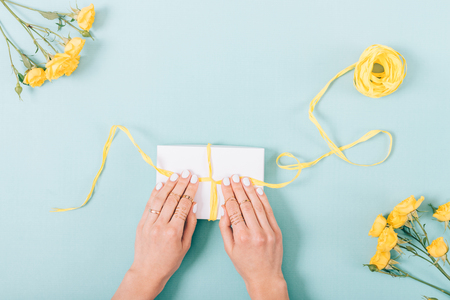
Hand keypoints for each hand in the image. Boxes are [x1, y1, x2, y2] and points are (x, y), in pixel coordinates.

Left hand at [113, 170, 198, 299]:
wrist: (148, 271)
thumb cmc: (169, 261)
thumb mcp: (186, 245)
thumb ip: (190, 224)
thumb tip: (193, 205)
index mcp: (173, 232)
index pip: (184, 205)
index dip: (190, 191)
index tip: (195, 181)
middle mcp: (160, 225)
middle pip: (172, 199)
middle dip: (181, 184)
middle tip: (187, 173)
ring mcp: (149, 223)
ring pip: (159, 199)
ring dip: (168, 185)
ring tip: (175, 175)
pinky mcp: (141, 223)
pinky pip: (148, 204)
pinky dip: (154, 193)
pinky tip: (160, 185)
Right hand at [219, 175, 288, 299]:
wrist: (265, 276)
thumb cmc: (245, 264)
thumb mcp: (229, 248)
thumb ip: (225, 227)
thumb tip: (224, 208)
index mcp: (241, 237)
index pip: (233, 209)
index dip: (228, 194)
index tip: (225, 184)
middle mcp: (256, 232)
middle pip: (245, 204)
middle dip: (238, 189)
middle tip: (233, 177)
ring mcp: (268, 231)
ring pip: (257, 205)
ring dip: (250, 190)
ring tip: (244, 180)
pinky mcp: (276, 231)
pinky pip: (269, 211)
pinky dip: (263, 199)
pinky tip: (258, 190)